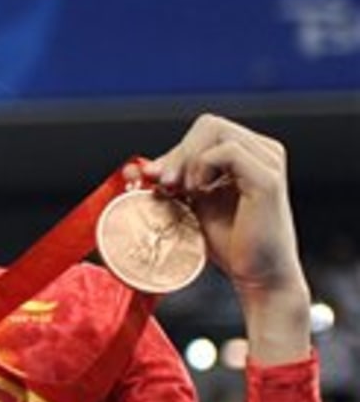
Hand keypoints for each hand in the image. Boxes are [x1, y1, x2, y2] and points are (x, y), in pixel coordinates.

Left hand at [137, 114, 311, 362]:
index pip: (202, 132)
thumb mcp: (191, 205)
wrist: (257, 277)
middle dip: (177, 153)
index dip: (174, 152)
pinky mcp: (267, 178)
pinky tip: (199, 193)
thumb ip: (170, 183)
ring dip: (187, 159)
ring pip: (214, 130)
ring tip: (184, 192)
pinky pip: (227, 151)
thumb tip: (134, 167)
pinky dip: (203, 167)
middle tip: (165, 185)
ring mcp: (268, 161)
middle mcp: (262, 150)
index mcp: (248, 153)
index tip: (154, 179)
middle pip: (207, 124)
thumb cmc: (229, 244)